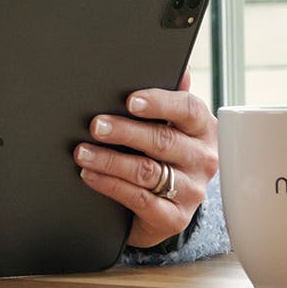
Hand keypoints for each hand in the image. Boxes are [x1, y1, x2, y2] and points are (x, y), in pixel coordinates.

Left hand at [74, 72, 217, 248]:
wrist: (167, 208)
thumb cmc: (164, 157)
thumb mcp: (172, 126)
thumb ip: (171, 97)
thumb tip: (181, 69)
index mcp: (204, 130)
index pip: (188, 110)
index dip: (159, 103)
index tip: (130, 100)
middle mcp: (203, 159)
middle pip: (162, 140)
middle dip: (124, 131)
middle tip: (95, 125)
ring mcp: (191, 191)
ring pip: (147, 171)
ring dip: (109, 160)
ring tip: (82, 152)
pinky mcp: (175, 218)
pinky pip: (139, 200)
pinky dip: (110, 185)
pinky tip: (90, 175)